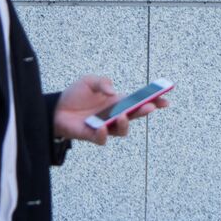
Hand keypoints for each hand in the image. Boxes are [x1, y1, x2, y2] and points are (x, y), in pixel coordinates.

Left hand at [52, 75, 169, 145]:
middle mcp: (114, 115)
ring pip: (121, 131)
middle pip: (135, 116)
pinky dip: (102, 134)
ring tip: (122, 116)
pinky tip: (100, 127)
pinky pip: (101, 139)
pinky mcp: (92, 135)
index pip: (139, 102)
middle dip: (144, 111)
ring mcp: (105, 127)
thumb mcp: (89, 81)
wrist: (55, 108)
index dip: (154, 101)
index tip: (166, 100)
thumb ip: (103, 82)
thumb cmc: (75, 95)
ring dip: (124, 124)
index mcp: (118, 101)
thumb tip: (113, 92)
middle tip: (150, 106)